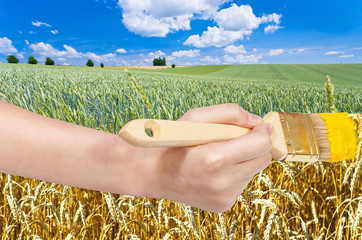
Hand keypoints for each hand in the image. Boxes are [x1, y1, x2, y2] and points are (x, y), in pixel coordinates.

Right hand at [144, 104, 272, 212]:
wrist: (153, 172)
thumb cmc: (173, 142)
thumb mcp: (196, 117)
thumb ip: (229, 113)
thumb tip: (257, 122)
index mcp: (214, 159)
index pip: (261, 145)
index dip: (263, 132)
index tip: (257, 127)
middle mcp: (222, 183)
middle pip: (263, 159)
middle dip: (255, 146)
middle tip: (237, 139)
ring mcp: (224, 197)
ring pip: (253, 171)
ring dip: (244, 160)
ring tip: (219, 155)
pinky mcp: (223, 205)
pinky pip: (242, 183)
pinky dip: (235, 173)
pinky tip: (215, 170)